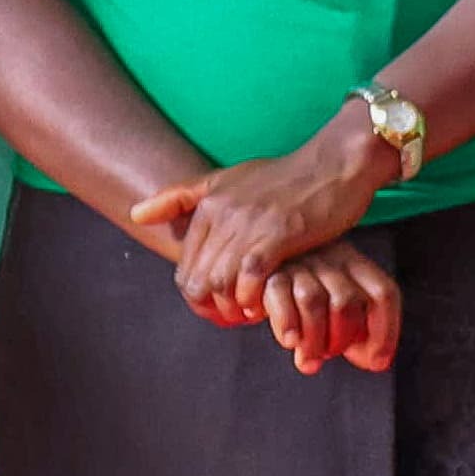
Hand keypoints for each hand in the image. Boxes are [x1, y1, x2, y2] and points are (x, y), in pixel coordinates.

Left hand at [132, 101, 396, 321]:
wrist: (338, 162)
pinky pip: (248, 281)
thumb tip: (135, 213)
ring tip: (251, 310)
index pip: (185, 268)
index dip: (201, 295)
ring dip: (233, 307)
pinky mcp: (278, 234)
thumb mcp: (232, 177)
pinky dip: (253, 298)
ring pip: (219, 285)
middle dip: (214, 307)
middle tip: (237, 313)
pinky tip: (266, 300)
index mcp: (209, 203)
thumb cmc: (289, 176)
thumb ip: (184, 195)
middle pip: (198, 282)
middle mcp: (223, 213)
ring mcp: (249, 224)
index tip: (225, 302)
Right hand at [262, 237, 401, 375]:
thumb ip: (352, 329)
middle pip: (346, 301)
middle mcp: (333, 259)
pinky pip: (279, 297)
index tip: (379, 362)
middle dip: (341, 338)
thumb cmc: (307, 290)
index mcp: (356, 264)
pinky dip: (285, 326)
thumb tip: (375, 361)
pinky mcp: (270, 274)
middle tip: (330, 353)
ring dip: (313, 340)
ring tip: (309, 357)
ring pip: (313, 301)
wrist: (263, 266)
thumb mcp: (336, 300)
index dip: (386, 331)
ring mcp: (301, 264)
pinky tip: (289, 342)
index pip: (384, 293)